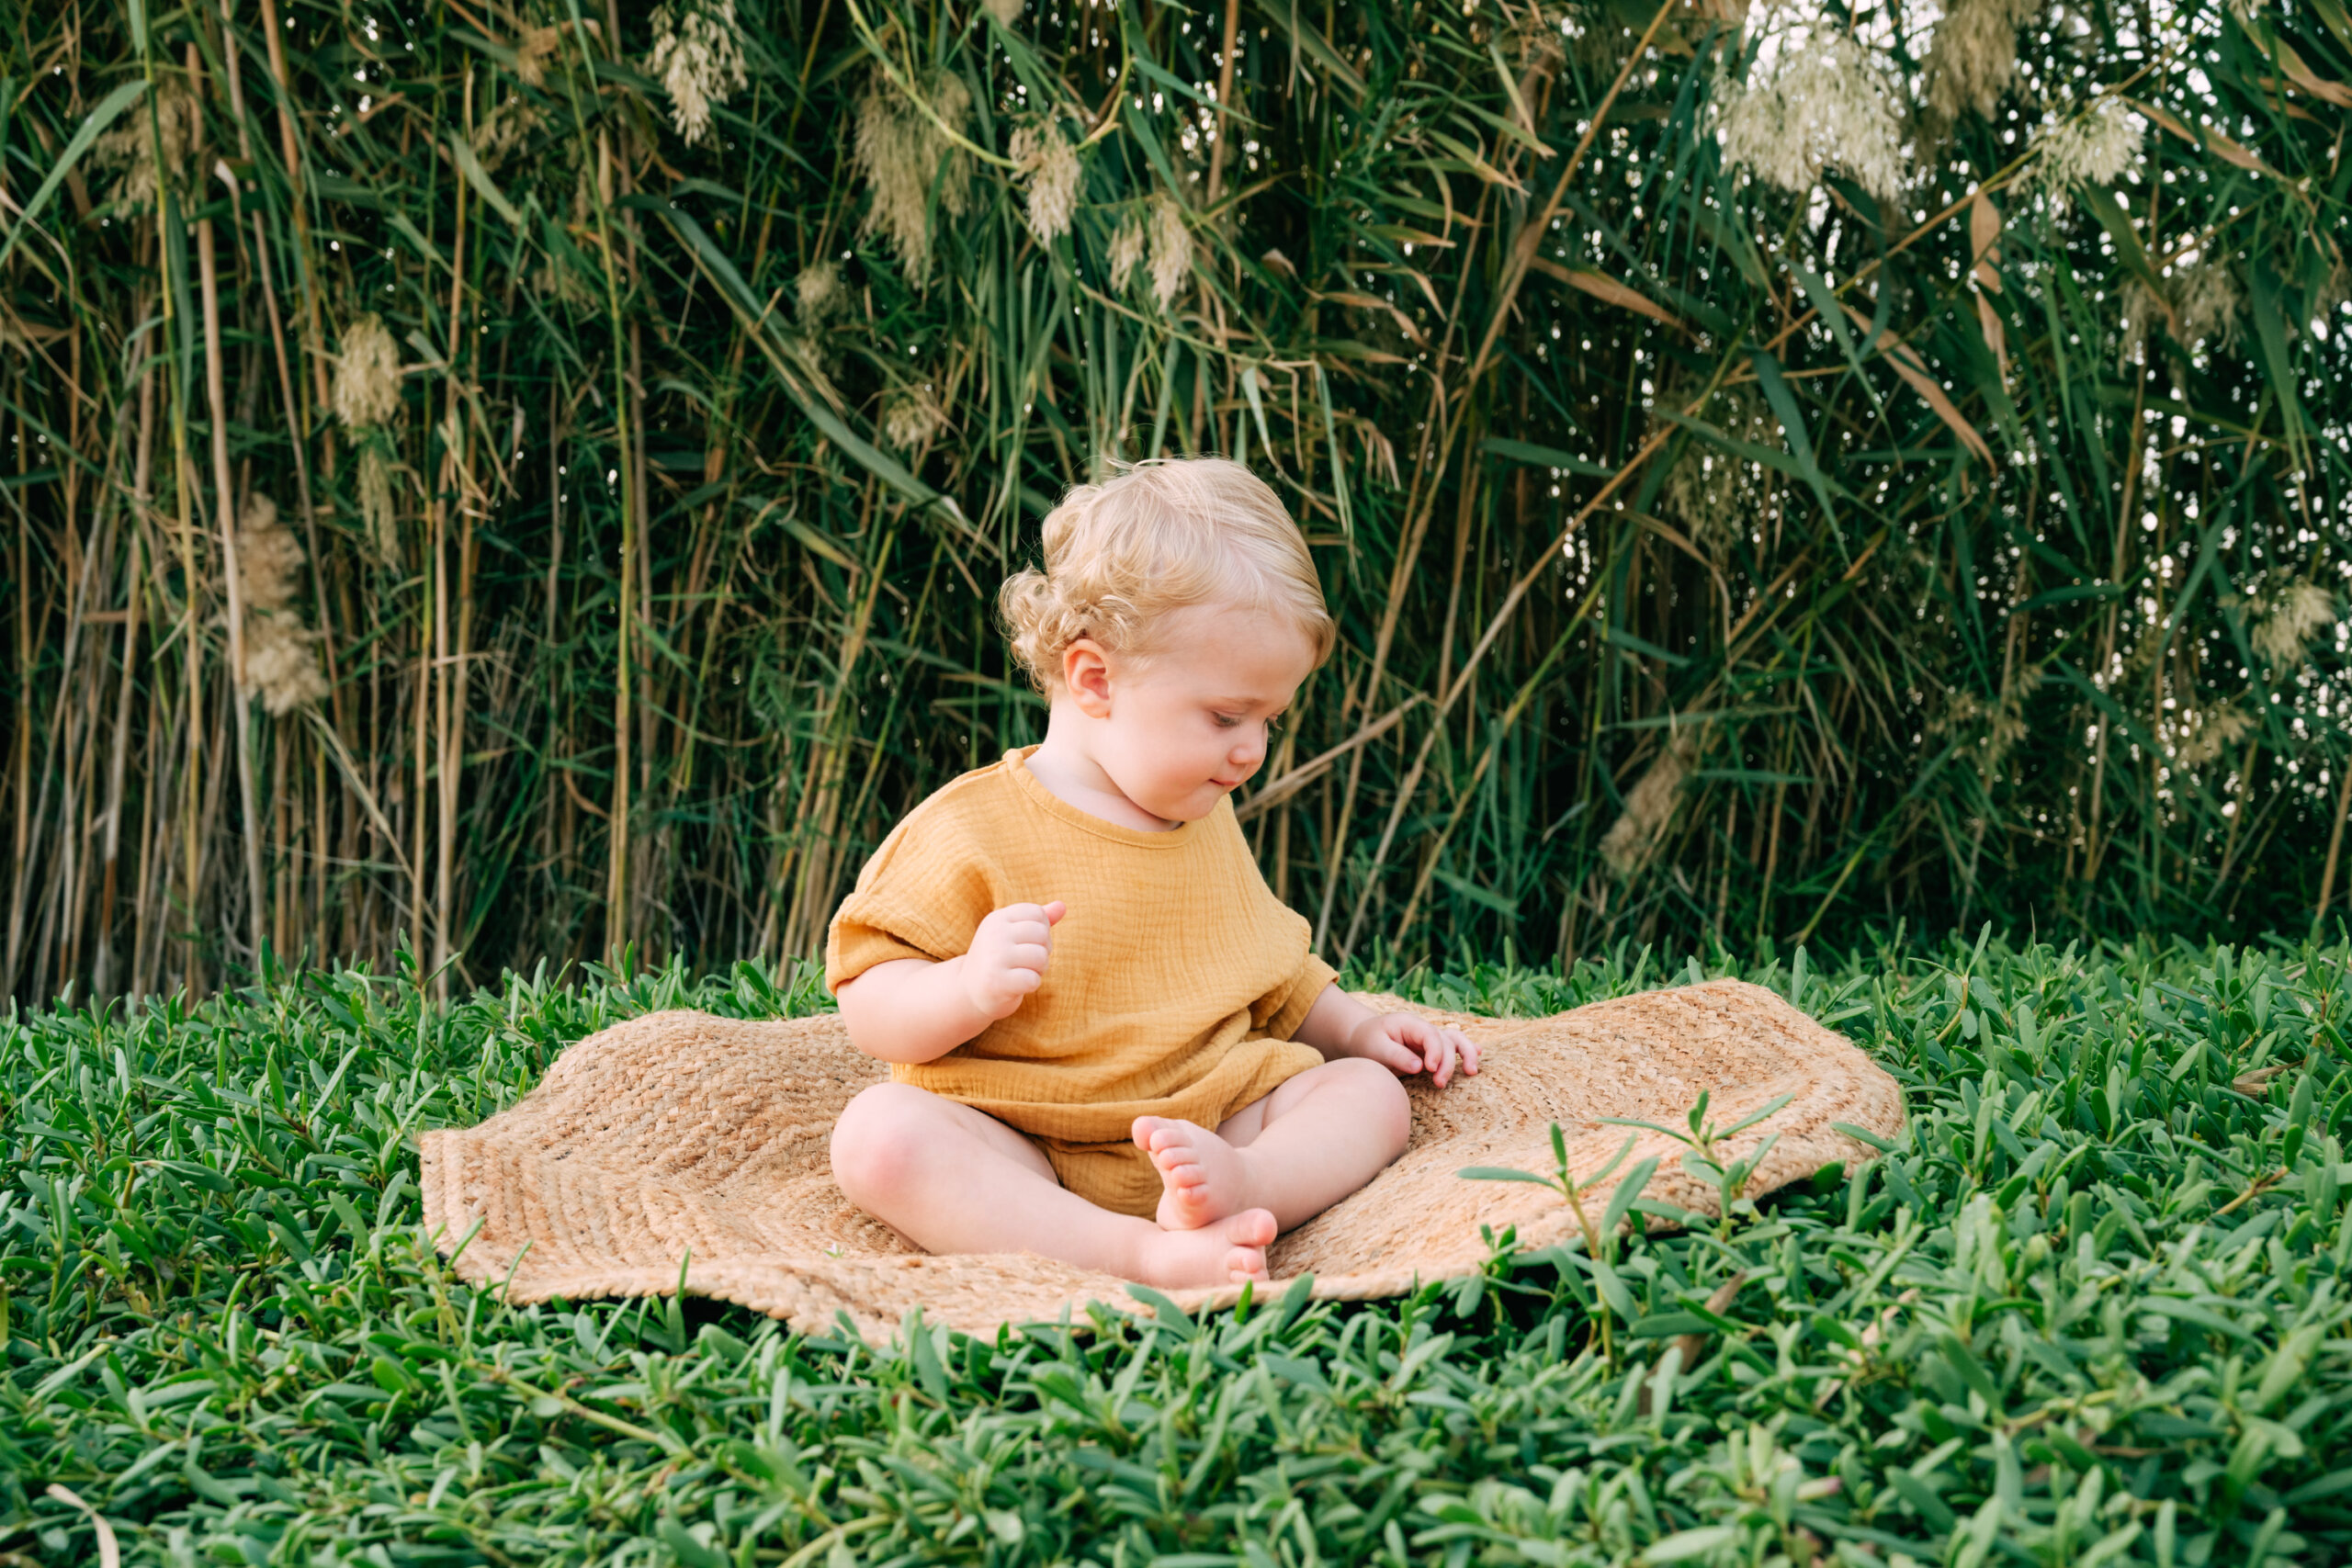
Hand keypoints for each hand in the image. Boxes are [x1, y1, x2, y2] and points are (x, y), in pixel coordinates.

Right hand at [960, 900, 1064, 1020]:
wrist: (968, 991)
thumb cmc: (997, 959)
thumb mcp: (1012, 934)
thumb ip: (1038, 920)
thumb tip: (1063, 906)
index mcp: (997, 919)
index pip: (1037, 913)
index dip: (1042, 930)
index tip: (1029, 942)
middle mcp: (994, 934)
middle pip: (1042, 934)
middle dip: (1043, 950)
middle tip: (1028, 961)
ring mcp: (994, 958)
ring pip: (1040, 957)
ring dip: (1039, 969)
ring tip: (1024, 972)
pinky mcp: (997, 982)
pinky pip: (1033, 979)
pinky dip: (1032, 984)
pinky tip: (1018, 985)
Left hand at [1346, 1012, 1479, 1087]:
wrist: (1362, 1038)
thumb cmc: (1367, 1042)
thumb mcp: (1375, 1048)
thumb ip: (1396, 1055)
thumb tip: (1419, 1067)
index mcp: (1409, 1024)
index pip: (1430, 1035)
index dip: (1435, 1051)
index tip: (1431, 1069)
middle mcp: (1423, 1029)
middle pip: (1446, 1041)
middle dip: (1447, 1063)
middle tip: (1439, 1083)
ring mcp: (1429, 1039)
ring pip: (1456, 1040)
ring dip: (1466, 1054)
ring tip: (1471, 1072)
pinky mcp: (1431, 1050)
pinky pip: (1453, 1046)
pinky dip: (1466, 1049)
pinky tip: (1478, 1054)